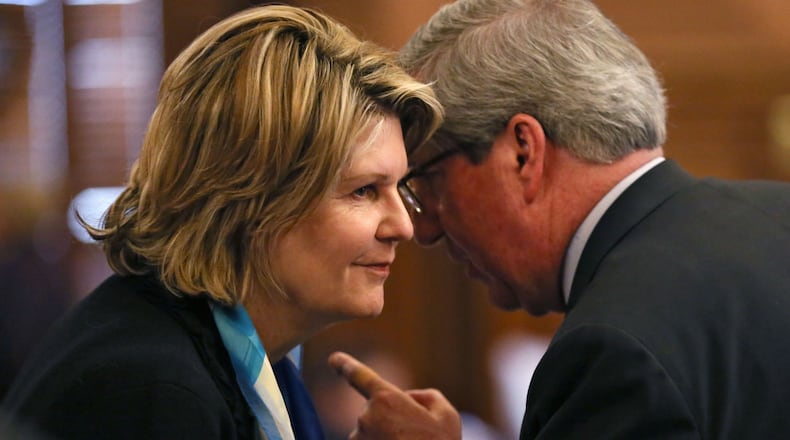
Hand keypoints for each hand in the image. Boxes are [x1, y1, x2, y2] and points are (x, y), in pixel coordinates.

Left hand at [327, 351, 461, 439]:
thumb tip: (409, 399)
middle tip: (414, 435)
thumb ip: (427, 398)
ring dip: (384, 438)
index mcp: (386, 399)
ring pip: (370, 433)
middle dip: (390, 419)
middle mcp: (367, 417)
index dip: (345, 365)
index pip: (359, 375)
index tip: (333, 358)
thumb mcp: (446, 415)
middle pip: (374, 412)